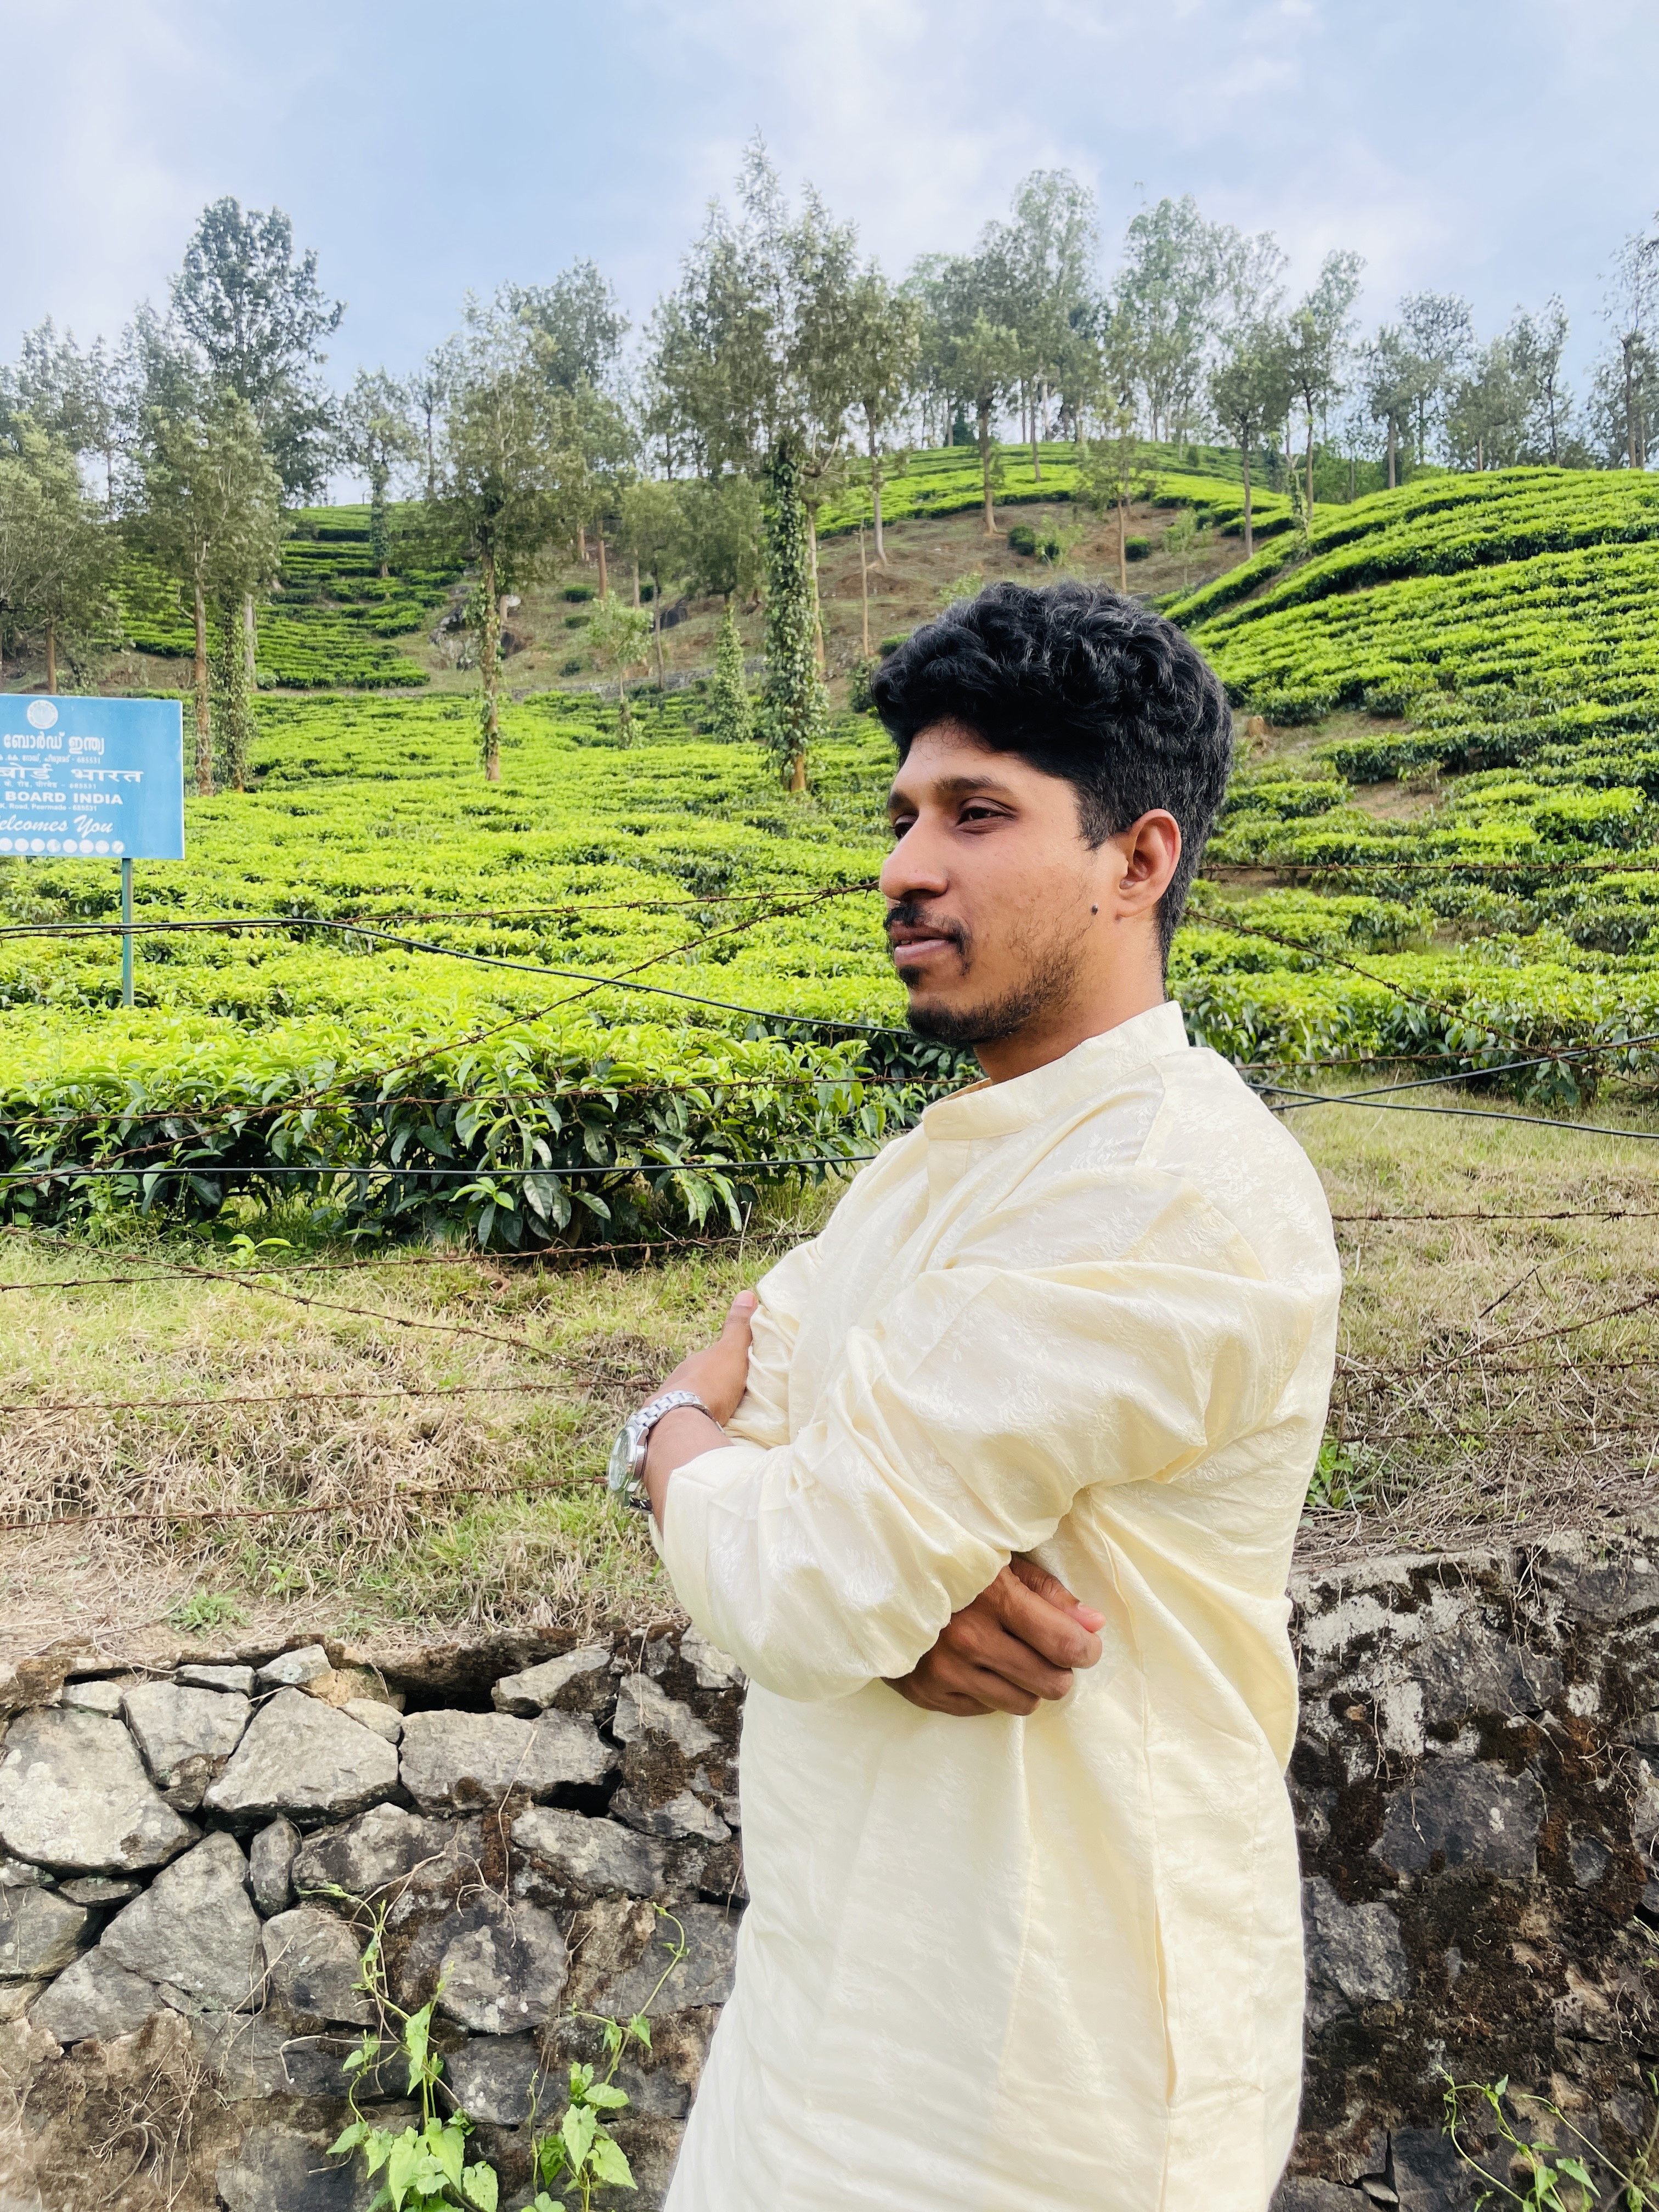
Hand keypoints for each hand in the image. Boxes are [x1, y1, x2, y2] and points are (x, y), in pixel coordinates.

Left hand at [651, 1288, 757, 1425]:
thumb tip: (746, 1293)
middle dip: (707, 1390)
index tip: (732, 1376)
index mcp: (692, 1364)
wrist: (681, 1419)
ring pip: (684, 1404)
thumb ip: (739, 1328)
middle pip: (695, 1383)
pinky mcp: (662, 1428)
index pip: (707, 1362)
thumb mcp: (731, 1352)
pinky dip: (687, 1426)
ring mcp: (665, 1404)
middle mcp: (676, 1381)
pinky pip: (678, 1424)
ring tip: (712, 1422)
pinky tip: (696, 1433)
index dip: (720, 1367)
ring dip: (696, 1410)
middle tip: (726, 1402)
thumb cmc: (711, 1383)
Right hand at [888, 1558, 1105, 1717]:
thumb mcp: (1001, 1561)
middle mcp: (968, 1639)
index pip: (1063, 1644)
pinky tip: (977, 1662)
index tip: (1086, 1643)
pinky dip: (992, 1690)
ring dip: (1027, 1683)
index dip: (1086, 1649)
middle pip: (1051, 1683)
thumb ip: (1049, 1594)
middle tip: (1049, 1651)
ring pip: (1023, 1703)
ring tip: (1010, 1655)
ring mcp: (945, 1671)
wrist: (874, 1580)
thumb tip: (1094, 1625)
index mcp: (992, 1597)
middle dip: (1060, 1669)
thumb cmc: (950, 1564)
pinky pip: (987, 1709)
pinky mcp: (927, 1693)